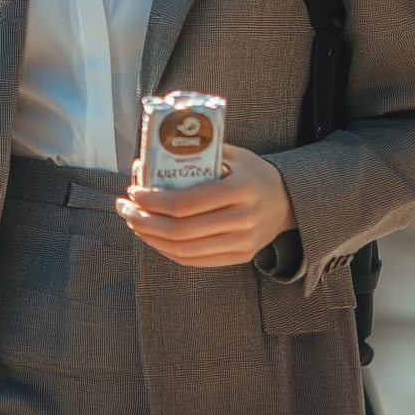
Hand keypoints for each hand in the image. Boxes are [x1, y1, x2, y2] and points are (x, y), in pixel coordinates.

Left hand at [114, 143, 296, 267]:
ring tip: (133, 222)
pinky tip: (153, 237)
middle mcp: (244, 219)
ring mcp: (243, 242)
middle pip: (182, 231)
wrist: (289, 200)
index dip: (155, 201)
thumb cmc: (253, 172)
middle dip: (145, 221)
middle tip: (125, 208)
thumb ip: (199, 153)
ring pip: (185, 250)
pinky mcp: (240, 256)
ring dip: (151, 238)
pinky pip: (196, 261)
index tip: (134, 191)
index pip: (188, 202)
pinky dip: (168, 251)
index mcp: (242, 189)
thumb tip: (151, 155)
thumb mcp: (233, 154)